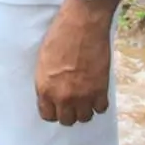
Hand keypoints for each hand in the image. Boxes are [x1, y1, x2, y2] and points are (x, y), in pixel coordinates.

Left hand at [35, 0, 118, 124]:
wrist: (82, 24)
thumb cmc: (60, 35)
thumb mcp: (43, 60)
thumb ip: (46, 81)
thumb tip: (51, 92)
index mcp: (44, 88)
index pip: (47, 115)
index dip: (53, 110)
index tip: (57, 105)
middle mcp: (63, 96)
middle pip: (66, 120)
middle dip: (68, 112)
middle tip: (72, 101)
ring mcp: (83, 95)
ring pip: (84, 118)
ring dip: (84, 109)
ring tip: (85, 98)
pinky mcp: (100, 89)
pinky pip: (100, 109)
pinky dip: (99, 103)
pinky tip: (96, 93)